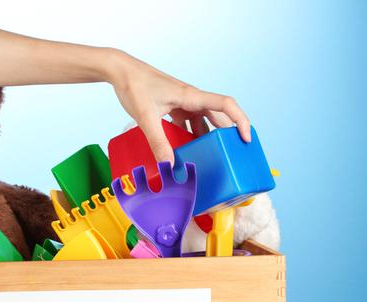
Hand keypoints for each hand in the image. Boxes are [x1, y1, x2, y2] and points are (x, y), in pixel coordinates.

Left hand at [107, 51, 251, 163]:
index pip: (226, 105)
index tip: (246, 139)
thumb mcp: (146, 117)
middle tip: (233, 154)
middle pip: (218, 116)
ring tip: (211, 157)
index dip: (240, 120)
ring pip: (203, 120)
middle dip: (228, 134)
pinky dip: (190, 135)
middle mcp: (191, 98)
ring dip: (208, 137)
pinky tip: (185, 150)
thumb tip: (169, 165)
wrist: (120, 70)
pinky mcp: (172, 106)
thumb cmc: (134, 86)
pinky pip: (189, 122)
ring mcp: (182, 102)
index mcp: (191, 96)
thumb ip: (158, 141)